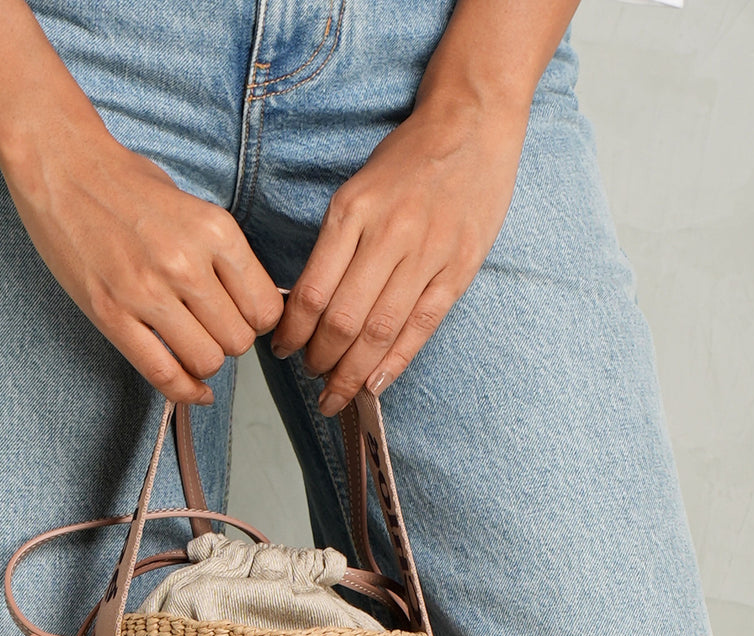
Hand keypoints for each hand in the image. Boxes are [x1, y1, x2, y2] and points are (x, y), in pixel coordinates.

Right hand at [0, 126, 284, 404]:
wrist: (60, 165)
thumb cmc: (126, 184)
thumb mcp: (195, 207)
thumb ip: (224, 255)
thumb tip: (250, 301)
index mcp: (215, 232)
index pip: (265, 309)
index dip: (257, 323)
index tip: (242, 319)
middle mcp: (186, 264)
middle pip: (239, 341)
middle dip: (230, 343)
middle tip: (212, 330)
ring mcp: (147, 292)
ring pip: (207, 361)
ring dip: (205, 362)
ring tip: (192, 345)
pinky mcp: (111, 314)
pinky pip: (163, 374)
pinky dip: (185, 391)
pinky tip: (195, 390)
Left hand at [268, 96, 528, 414]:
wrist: (472, 123)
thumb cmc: (408, 159)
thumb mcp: (357, 190)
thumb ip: (336, 244)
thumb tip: (307, 305)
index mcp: (352, 212)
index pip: (313, 291)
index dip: (293, 333)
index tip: (281, 351)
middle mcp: (388, 234)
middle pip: (343, 319)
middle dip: (320, 359)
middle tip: (310, 377)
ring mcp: (427, 254)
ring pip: (380, 330)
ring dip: (352, 371)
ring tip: (335, 393)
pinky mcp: (458, 268)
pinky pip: (421, 326)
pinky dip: (395, 361)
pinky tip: (375, 384)